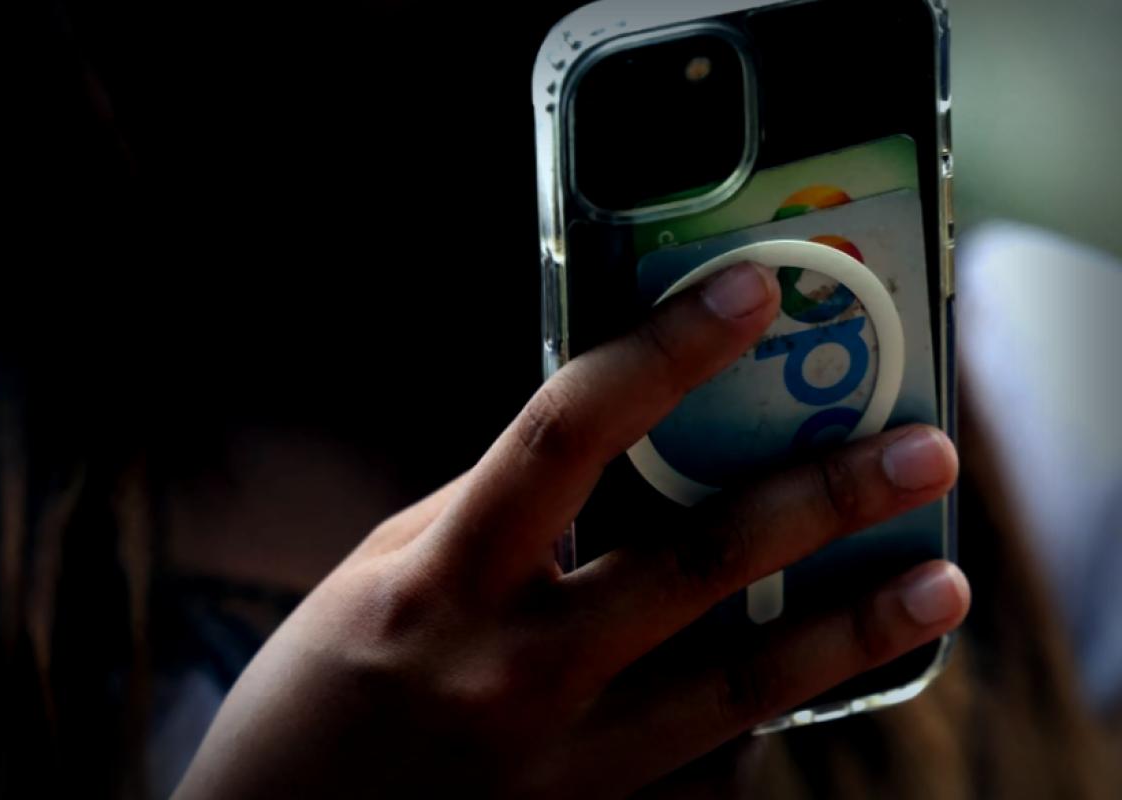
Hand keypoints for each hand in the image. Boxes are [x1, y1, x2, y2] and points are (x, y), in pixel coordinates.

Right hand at [174, 262, 966, 797]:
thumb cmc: (320, 697)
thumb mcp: (384, 573)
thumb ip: (492, 512)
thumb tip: (598, 451)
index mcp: (444, 581)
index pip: (566, 433)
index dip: (663, 351)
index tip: (748, 296)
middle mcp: (514, 671)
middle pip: (693, 561)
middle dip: (817, 495)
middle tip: (918, 450)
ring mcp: (566, 766)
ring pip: (739, 683)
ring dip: (850, 628)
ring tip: (937, 582)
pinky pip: (708, 768)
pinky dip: (767, 713)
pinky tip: (810, 674)